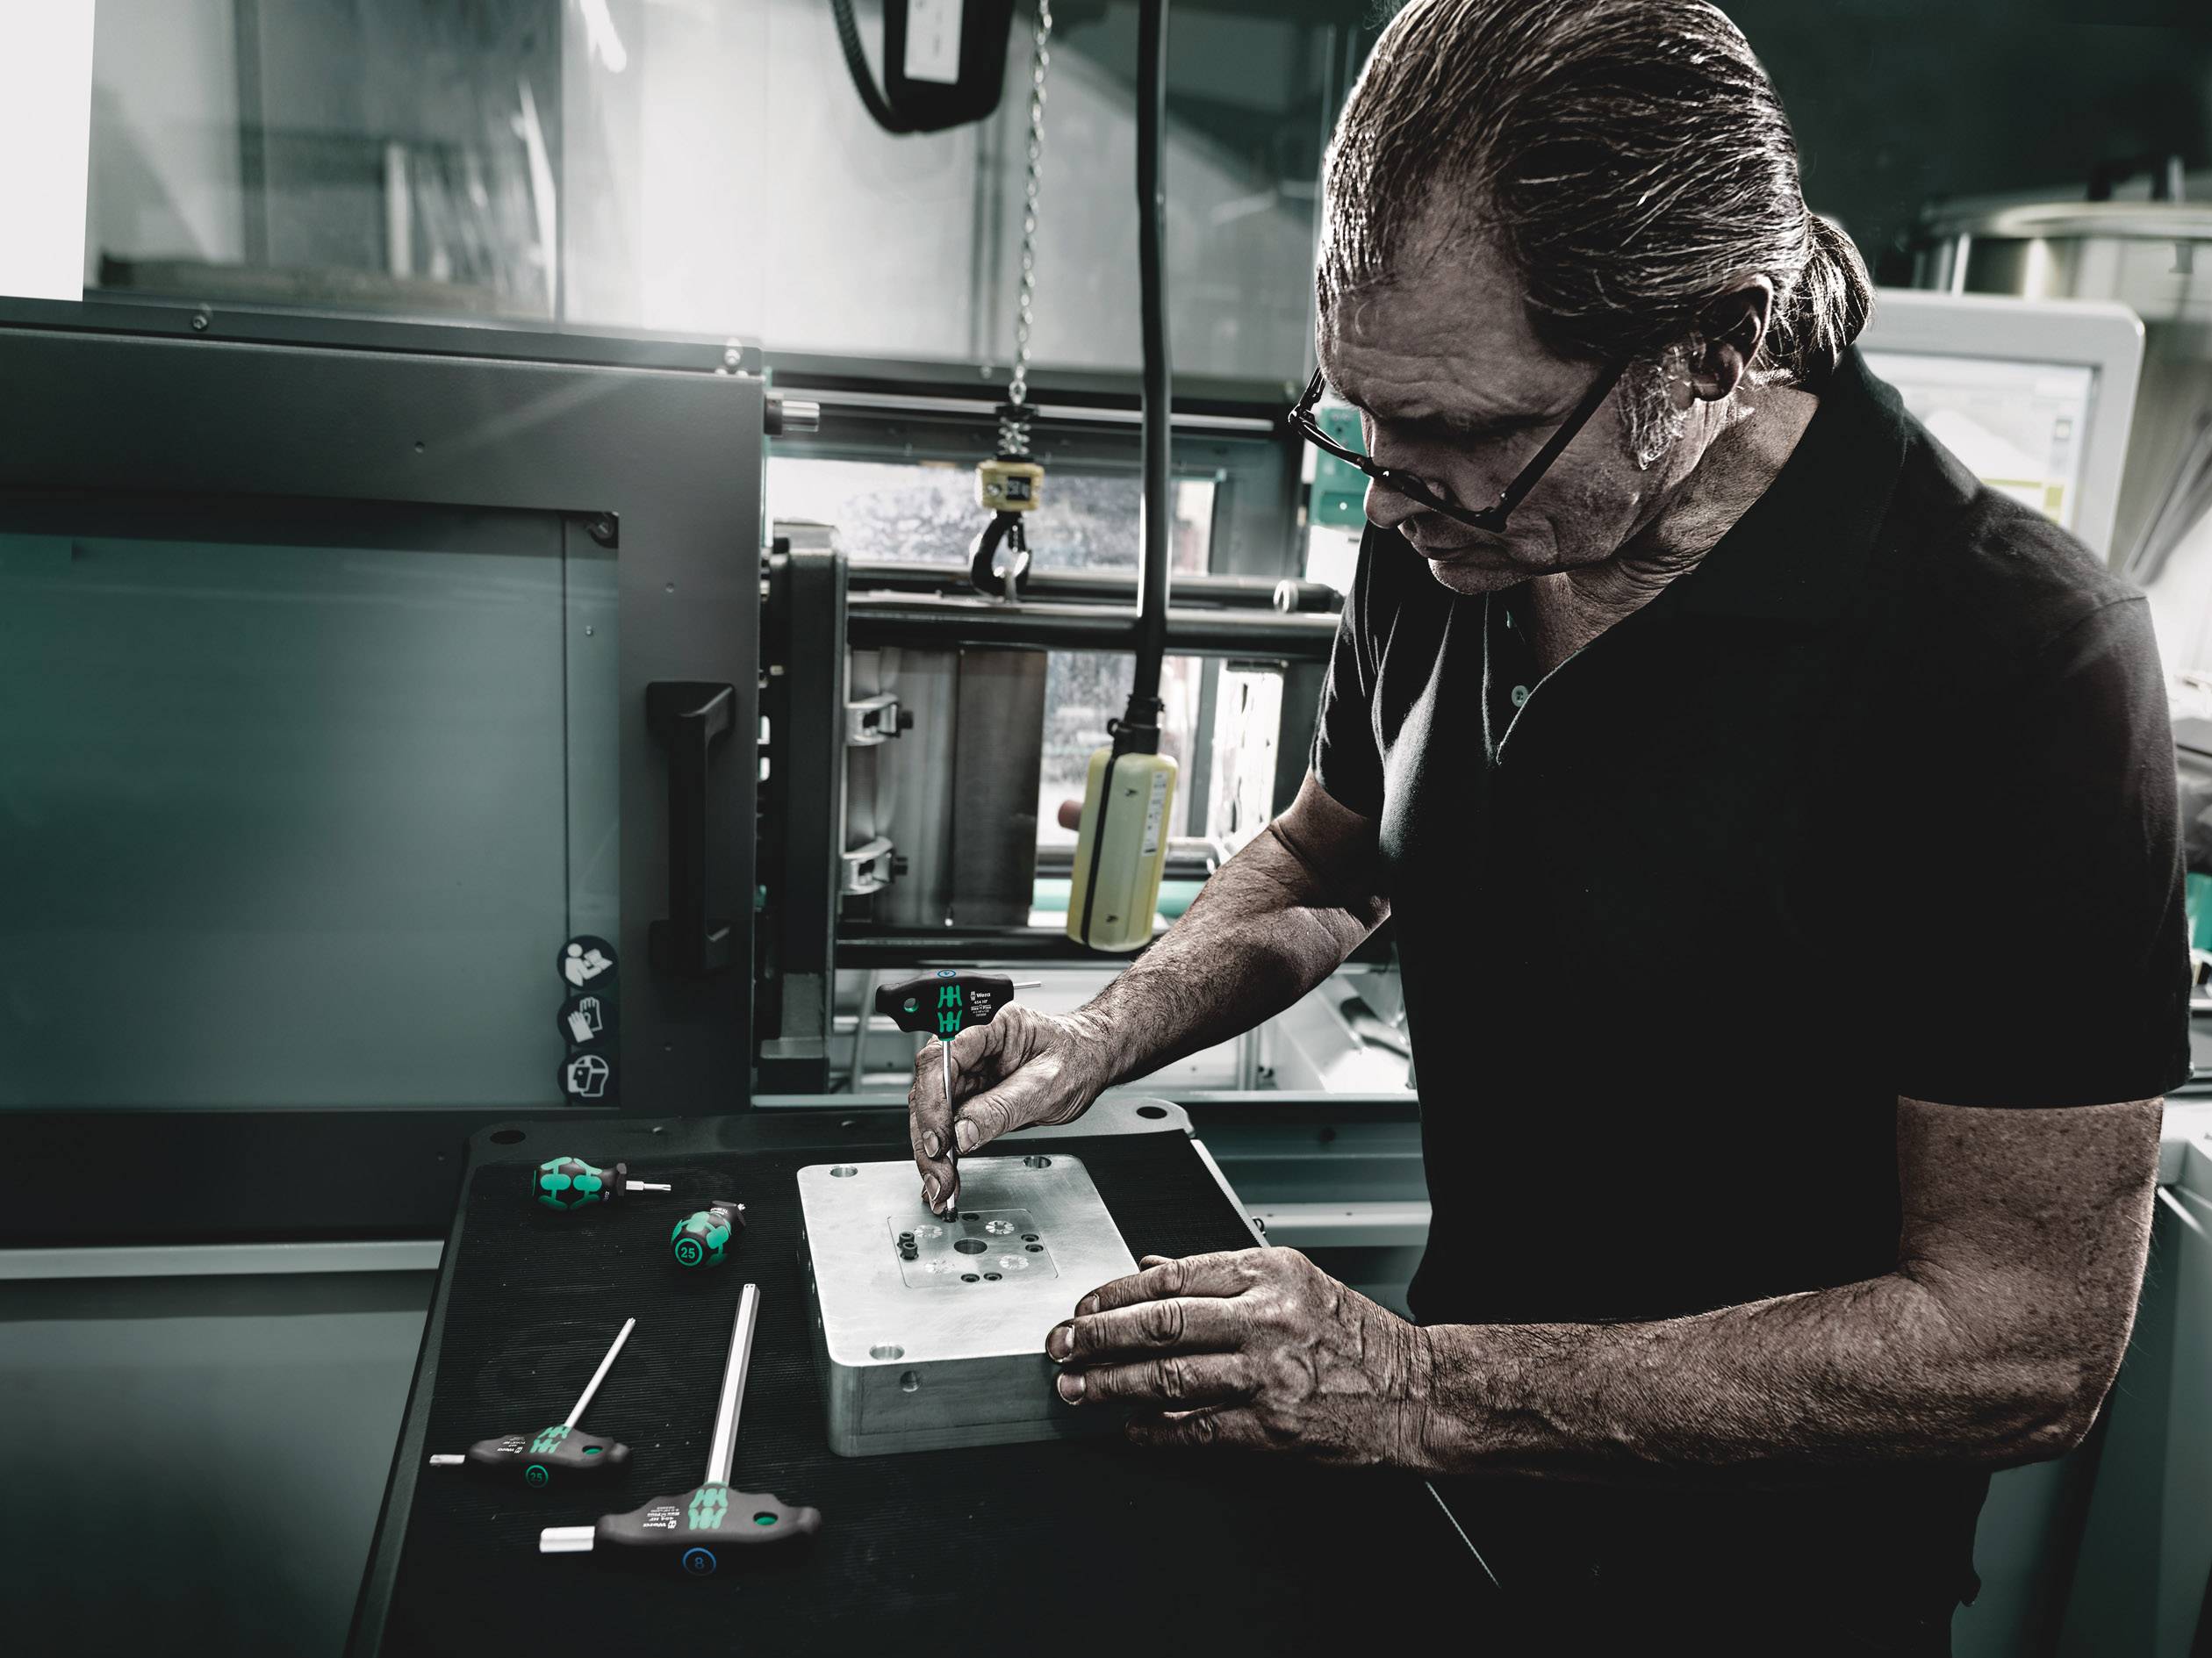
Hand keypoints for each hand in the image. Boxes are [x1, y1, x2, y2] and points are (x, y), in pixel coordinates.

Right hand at [908, 1005, 1113, 1216]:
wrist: (1089, 1063)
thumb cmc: (1076, 1058)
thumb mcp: (1047, 1085)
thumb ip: (1003, 1108)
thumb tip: (963, 1133)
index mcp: (988, 1026)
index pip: (942, 1058)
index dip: (933, 1100)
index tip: (941, 1139)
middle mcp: (969, 1047)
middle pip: (927, 1090)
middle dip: (929, 1138)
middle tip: (940, 1175)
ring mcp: (966, 1072)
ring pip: (930, 1113)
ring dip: (932, 1153)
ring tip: (942, 1186)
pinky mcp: (967, 1095)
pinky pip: (945, 1125)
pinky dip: (942, 1154)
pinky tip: (941, 1177)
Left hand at [1043, 1247, 1434, 1465]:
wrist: (1414, 1392)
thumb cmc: (1355, 1336)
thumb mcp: (1293, 1281)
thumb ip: (1220, 1275)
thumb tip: (1149, 1269)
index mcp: (1270, 1273)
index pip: (1173, 1277)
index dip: (1116, 1293)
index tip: (1084, 1305)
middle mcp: (1267, 1319)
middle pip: (1161, 1324)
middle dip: (1097, 1336)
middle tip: (1061, 1346)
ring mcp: (1269, 1376)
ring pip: (1169, 1377)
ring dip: (1111, 1384)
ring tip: (1076, 1389)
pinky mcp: (1272, 1427)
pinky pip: (1196, 1428)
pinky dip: (1154, 1428)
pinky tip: (1128, 1427)